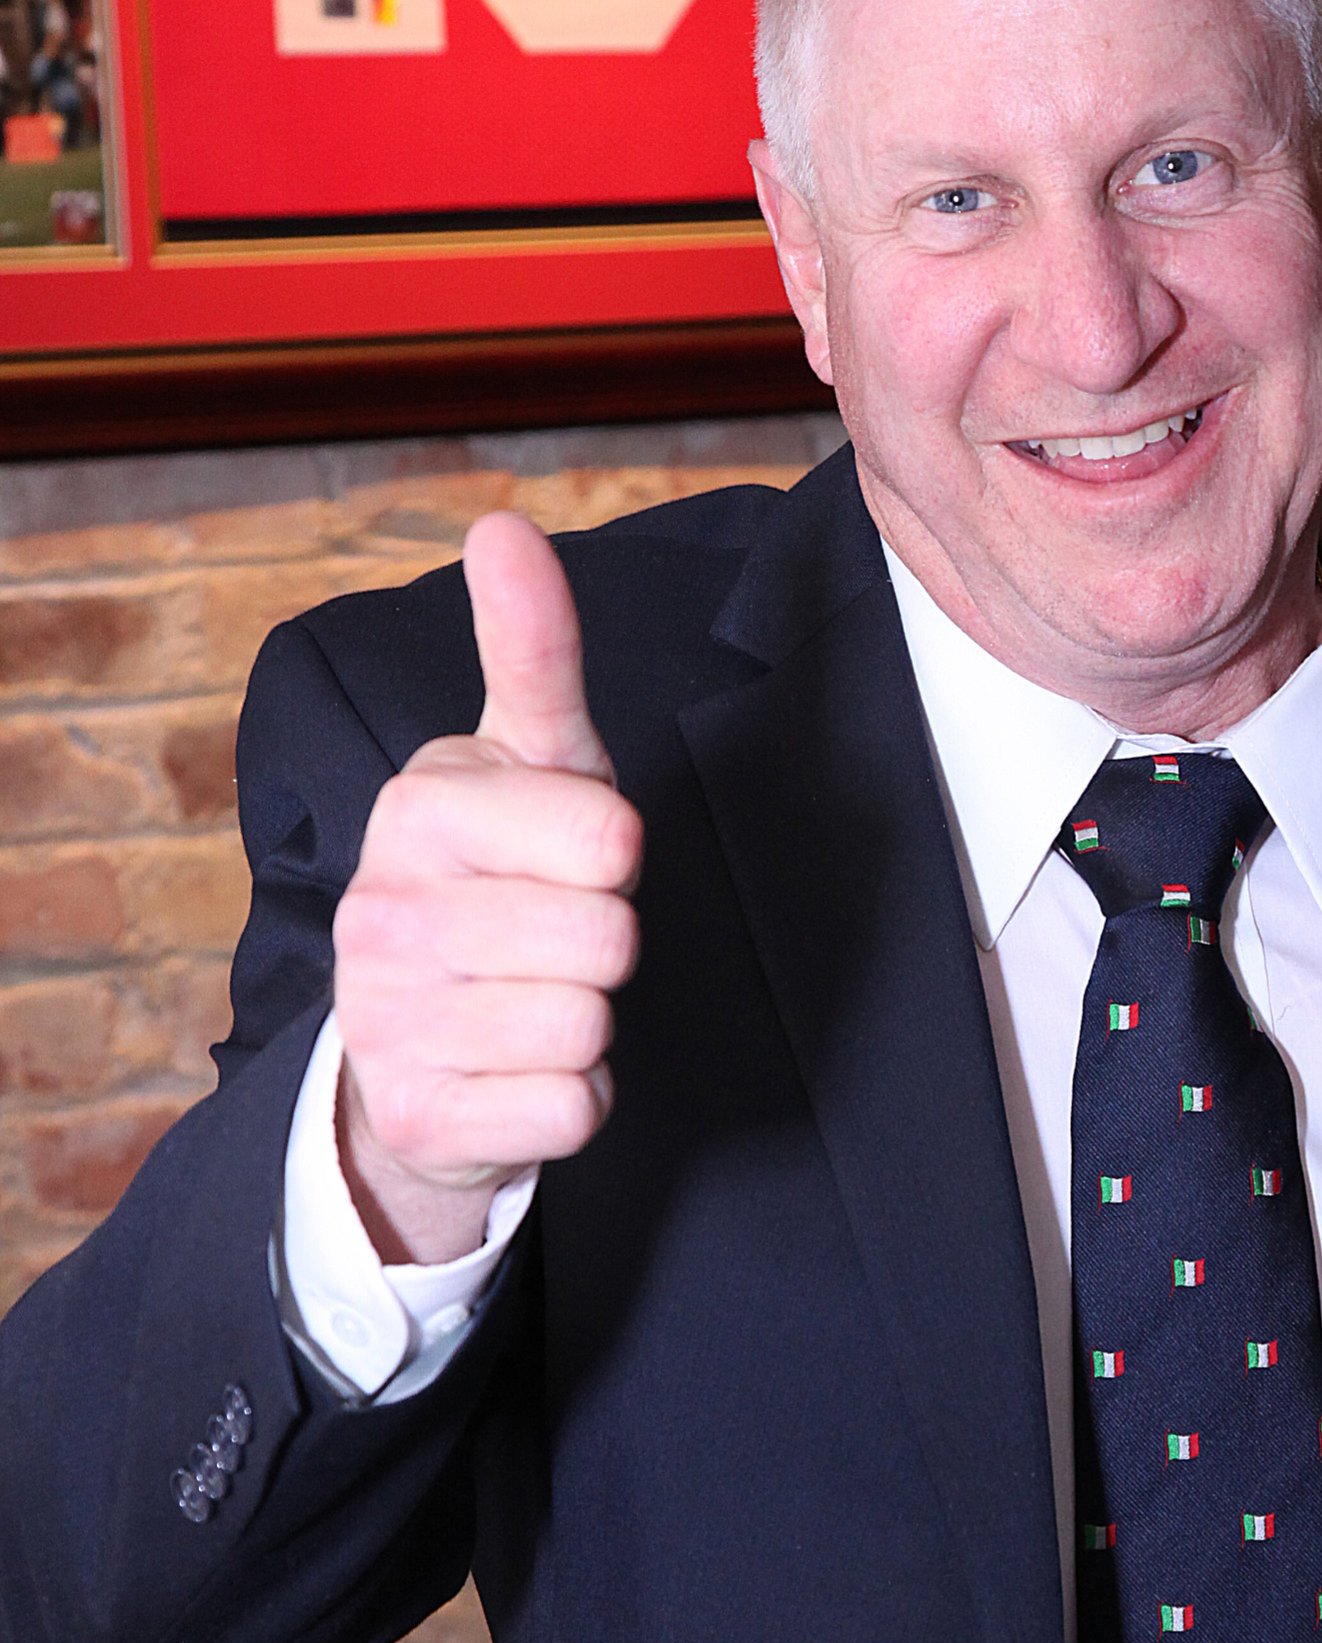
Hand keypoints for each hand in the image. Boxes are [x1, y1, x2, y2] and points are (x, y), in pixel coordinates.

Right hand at [332, 511, 642, 1265]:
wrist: (414, 1046)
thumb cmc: (500, 878)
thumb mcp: (526, 760)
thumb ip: (532, 650)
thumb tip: (501, 526)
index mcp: (419, 808)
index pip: (608, 841)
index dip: (617, 856)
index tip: (577, 857)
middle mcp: (382, 911)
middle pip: (608, 940)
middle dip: (607, 943)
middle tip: (553, 938)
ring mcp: (387, 1020)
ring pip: (591, 1024)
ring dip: (592, 1022)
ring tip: (535, 999)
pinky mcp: (419, 1116)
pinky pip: (573, 1108)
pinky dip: (575, 1098)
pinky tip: (519, 1069)